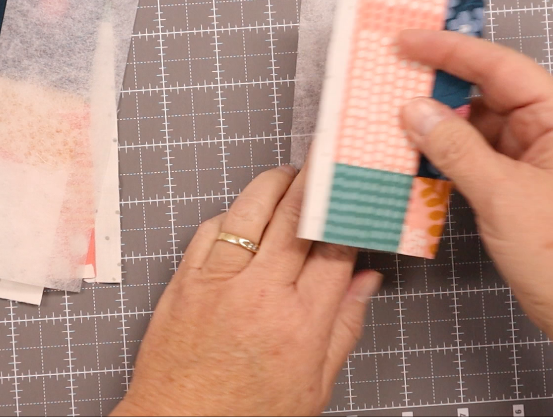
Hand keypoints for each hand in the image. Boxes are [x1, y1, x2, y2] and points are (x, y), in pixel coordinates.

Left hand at [111, 165, 381, 415]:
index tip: (360, 198)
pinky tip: (247, 213)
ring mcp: (218, 282)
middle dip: (318, 181)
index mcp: (300, 324)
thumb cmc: (245, 415)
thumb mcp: (314, 386)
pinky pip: (211, 227)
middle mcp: (260, 294)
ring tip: (292, 176)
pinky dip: (234, 212)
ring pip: (252, 208)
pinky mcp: (185, 280)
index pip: (337, 248)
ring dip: (276, 183)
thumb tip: (367, 281)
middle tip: (331, 161)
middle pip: (297, 216)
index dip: (352, 215)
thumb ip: (345, 327)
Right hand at [398, 30, 552, 415]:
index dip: (452, 50)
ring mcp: (533, 161)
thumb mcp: (502, 194)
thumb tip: (414, 110)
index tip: (407, 41)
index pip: (501, 68)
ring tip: (395, 115)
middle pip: (488, 92)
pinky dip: (447, 154)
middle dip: (442, 84)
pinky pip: (477, 157)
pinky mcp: (518, 187)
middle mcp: (549, 132)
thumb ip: (455, 148)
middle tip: (393, 74)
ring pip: (478, 126)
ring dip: (440, 123)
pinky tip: (417, 153)